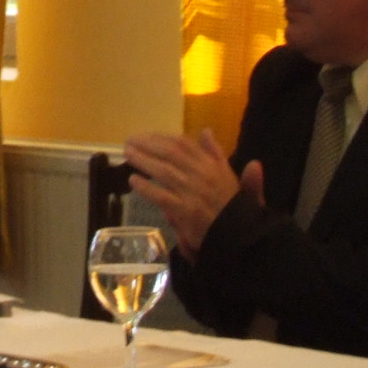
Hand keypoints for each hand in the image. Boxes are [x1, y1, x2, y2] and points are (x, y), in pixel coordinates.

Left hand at [124, 129, 247, 256]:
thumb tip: (206, 131)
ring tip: (128, 155)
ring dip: (143, 161)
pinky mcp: (185, 212)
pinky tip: (133, 181)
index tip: (145, 135)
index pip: (184, 144)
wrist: (240, 237)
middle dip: (147, 145)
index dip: (162, 137)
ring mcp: (193, 193)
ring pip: (164, 171)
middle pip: (170, 154)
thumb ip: (217, 153)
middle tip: (129, 141)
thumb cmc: (234, 208)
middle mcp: (202, 175)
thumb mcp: (230, 175)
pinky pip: (161, 196)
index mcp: (213, 165)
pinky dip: (146, 188)